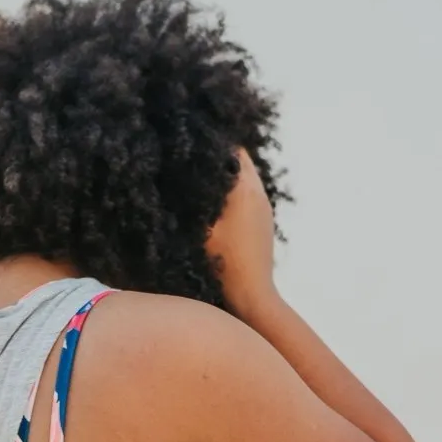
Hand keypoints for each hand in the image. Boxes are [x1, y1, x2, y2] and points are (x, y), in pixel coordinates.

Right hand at [206, 149, 277, 319]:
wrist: (252, 297)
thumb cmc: (223, 265)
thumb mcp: (201, 231)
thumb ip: (191, 203)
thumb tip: (176, 179)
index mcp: (243, 189)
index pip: (231, 148)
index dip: (209, 144)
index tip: (189, 147)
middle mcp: (258, 192)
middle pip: (240, 159)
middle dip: (218, 157)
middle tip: (193, 162)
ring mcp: (265, 207)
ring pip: (245, 176)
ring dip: (226, 176)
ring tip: (203, 182)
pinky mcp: (265, 221)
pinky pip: (249, 194)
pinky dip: (233, 192)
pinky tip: (216, 206)